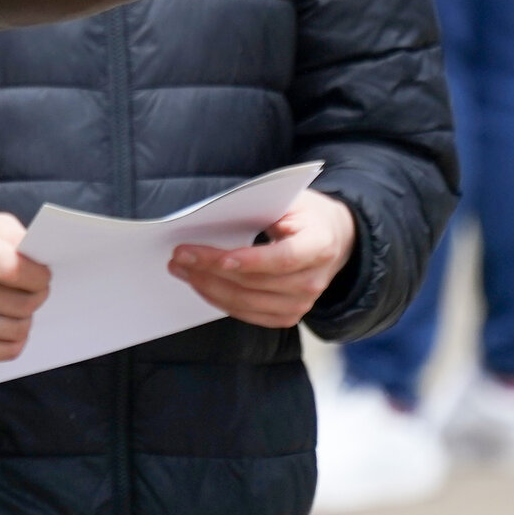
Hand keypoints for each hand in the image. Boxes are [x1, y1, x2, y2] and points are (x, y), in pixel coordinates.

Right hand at [0, 210, 52, 361]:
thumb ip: (18, 236)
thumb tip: (43, 263)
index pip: (13, 269)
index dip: (38, 275)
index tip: (43, 274)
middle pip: (19, 302)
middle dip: (38, 295)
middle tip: (35, 288)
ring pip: (17, 330)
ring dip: (26, 317)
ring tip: (18, 303)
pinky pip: (6, 352)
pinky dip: (15, 339)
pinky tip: (8, 322)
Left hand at [170, 189, 357, 328]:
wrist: (333, 238)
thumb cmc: (305, 213)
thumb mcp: (291, 199)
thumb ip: (261, 208)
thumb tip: (214, 218)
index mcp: (319, 245)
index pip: (283, 259)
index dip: (251, 261)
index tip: (219, 258)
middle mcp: (314, 280)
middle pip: (257, 282)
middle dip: (212, 270)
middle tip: (180, 256)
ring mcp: (303, 303)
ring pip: (247, 302)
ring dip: (209, 286)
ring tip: (181, 269)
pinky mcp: (289, 315)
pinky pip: (249, 314)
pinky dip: (220, 300)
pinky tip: (200, 284)